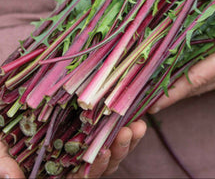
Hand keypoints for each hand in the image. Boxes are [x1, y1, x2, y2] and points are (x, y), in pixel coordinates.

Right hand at [0, 120, 145, 178]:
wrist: (9, 104)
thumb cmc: (6, 126)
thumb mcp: (1, 142)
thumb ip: (2, 161)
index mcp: (56, 166)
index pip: (78, 175)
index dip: (91, 169)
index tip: (102, 154)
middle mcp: (74, 157)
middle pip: (101, 164)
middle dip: (117, 151)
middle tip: (127, 133)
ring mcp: (86, 139)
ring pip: (113, 147)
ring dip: (128, 139)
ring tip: (137, 125)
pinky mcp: (95, 120)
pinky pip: (115, 127)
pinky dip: (128, 122)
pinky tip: (139, 114)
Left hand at [149, 0, 214, 111]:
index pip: (196, 76)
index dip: (169, 86)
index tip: (143, 95)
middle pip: (188, 85)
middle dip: (160, 88)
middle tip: (129, 88)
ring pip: (194, 84)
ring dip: (169, 85)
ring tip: (141, 82)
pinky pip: (204, 80)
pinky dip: (185, 80)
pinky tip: (170, 71)